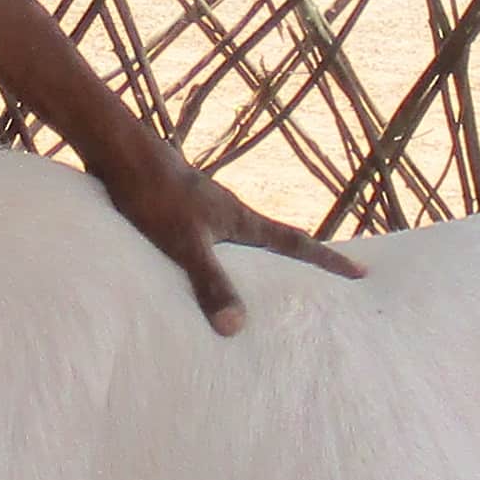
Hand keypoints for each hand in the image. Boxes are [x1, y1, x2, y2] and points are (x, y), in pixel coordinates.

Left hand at [87, 133, 363, 334]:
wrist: (118, 151)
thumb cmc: (152, 194)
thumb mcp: (185, 244)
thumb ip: (211, 283)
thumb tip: (236, 328)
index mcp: (241, 220)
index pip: (296, 243)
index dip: (328, 260)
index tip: (361, 272)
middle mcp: (229, 213)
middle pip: (274, 241)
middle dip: (299, 263)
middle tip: (323, 284)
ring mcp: (204, 209)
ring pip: (241, 241)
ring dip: (257, 262)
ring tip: (264, 286)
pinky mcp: (178, 207)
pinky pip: (212, 239)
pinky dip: (221, 257)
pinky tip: (201, 271)